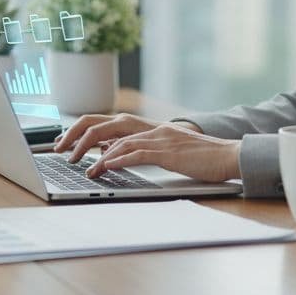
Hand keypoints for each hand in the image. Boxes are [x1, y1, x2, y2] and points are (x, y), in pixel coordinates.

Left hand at [52, 113, 240, 182]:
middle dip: (84, 138)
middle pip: (110, 127)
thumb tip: (121, 155)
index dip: (91, 134)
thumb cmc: (204, 158)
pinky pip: (138, 153)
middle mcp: (154, 129)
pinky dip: (119, 159)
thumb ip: (148, 151)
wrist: (230, 155)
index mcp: (154, 129)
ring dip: (98, 155)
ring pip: (121, 141)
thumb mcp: (171, 152)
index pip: (115, 127)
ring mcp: (162, 139)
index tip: (72, 145)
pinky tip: (106, 167)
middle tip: (65, 151)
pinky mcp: (169, 152)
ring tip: (83, 168)